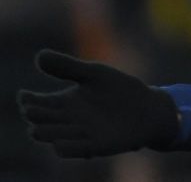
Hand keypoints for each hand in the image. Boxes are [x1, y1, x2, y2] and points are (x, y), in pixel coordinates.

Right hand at [17, 49, 178, 157]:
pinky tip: (63, 141)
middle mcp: (68, 120)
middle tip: (36, 108)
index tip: (26, 95)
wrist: (148, 108)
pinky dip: (64, 147)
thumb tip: (38, 56)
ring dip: (46, 132)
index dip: (28, 100)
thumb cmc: (120, 90)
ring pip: (50, 136)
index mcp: (65, 102)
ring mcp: (80, 134)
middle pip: (39, 121)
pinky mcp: (94, 146)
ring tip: (44, 125)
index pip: (35, 103)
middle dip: (34, 115)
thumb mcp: (94, 74)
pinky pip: (71, 151)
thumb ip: (68, 66)